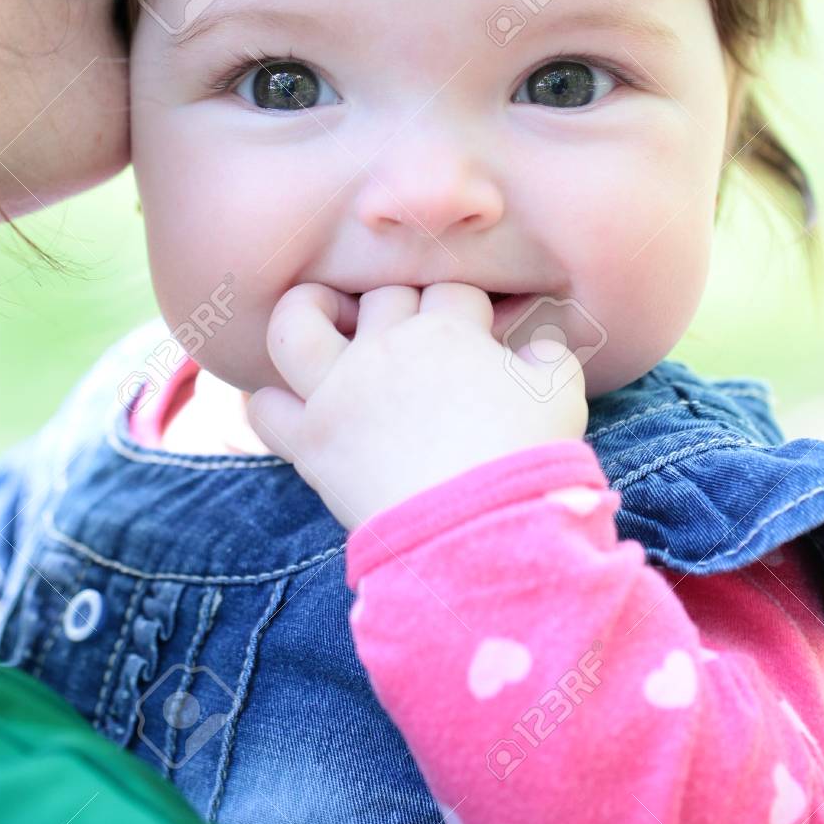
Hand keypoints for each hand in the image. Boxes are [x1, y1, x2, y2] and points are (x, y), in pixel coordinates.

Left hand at [247, 283, 589, 529]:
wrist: (481, 532)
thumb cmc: (526, 461)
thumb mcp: (559, 396)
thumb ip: (547, 356)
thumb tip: (535, 345)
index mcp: (448, 332)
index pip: (451, 290)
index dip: (466, 310)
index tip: (474, 333)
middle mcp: (385, 349)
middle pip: (380, 296)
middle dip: (399, 309)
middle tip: (408, 338)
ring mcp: (339, 392)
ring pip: (295, 323)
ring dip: (303, 315)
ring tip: (318, 323)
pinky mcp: (310, 442)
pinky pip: (264, 408)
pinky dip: (271, 404)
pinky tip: (292, 407)